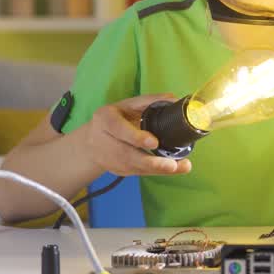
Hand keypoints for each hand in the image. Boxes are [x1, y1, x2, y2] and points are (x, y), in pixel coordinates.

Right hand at [79, 94, 193, 176]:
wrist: (93, 139)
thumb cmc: (117, 117)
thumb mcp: (128, 105)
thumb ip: (150, 101)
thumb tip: (175, 101)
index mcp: (105, 119)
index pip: (118, 128)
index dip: (136, 137)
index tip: (154, 143)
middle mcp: (103, 140)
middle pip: (126, 155)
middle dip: (151, 162)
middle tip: (172, 165)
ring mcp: (109, 159)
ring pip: (133, 167)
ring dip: (158, 169)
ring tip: (180, 167)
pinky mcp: (117, 170)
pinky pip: (137, 172)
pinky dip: (155, 172)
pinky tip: (173, 169)